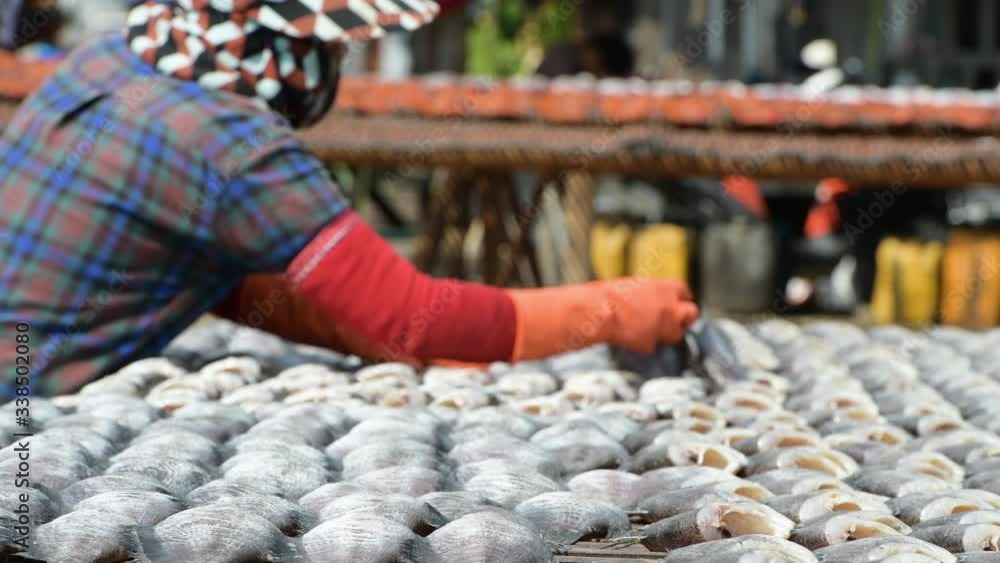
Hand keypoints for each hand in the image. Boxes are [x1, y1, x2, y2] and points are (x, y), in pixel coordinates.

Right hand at [506, 277, 699, 359]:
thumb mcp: (636, 286)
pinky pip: (652, 345)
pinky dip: (643, 342)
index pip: (685, 293)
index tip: (677, 304)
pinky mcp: (651, 343)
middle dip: (684, 319)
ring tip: (647, 329)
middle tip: (674, 322)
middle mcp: (671, 307)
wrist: (599, 312)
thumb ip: (654, 294)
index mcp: (667, 287)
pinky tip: (629, 335)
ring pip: (676, 334)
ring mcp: (663, 327)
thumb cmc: (610, 295)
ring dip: (666, 334)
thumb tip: (657, 300)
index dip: (680, 300)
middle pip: (692, 314)